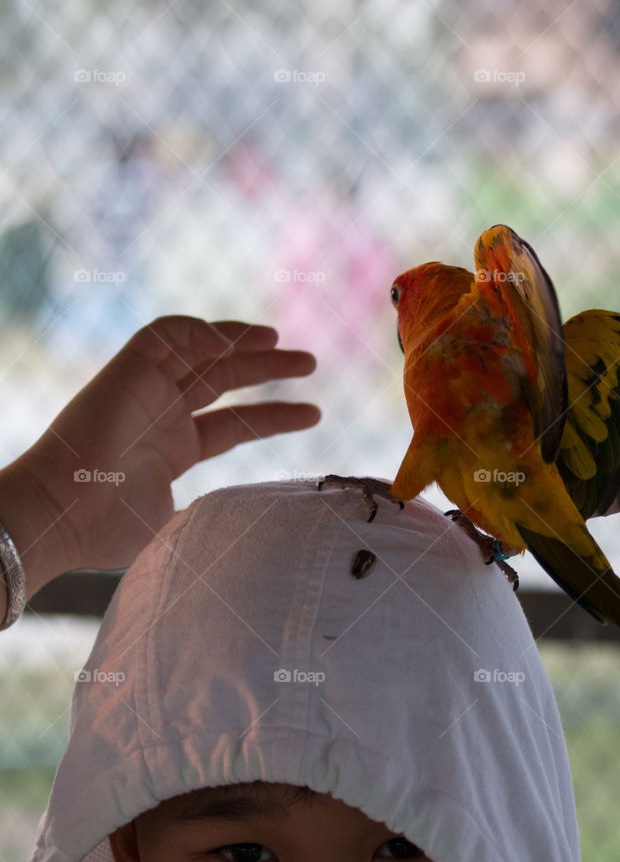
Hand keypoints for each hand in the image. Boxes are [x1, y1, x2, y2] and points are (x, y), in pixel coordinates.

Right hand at [0, 316, 319, 600]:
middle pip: (223, 380)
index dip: (274, 416)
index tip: (315, 413)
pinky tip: (240, 339)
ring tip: (282, 342)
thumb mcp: (180, 524)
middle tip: (310, 363)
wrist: (62, 514)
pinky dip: (202, 331)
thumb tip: (260, 523)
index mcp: (173, 452)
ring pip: (200, 351)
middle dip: (268, 369)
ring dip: (241, 341)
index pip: (233, 425)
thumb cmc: (112, 530)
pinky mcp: (127, 370)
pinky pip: (166, 334)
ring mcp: (144, 391)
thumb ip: (217, 514)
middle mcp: (161, 416)